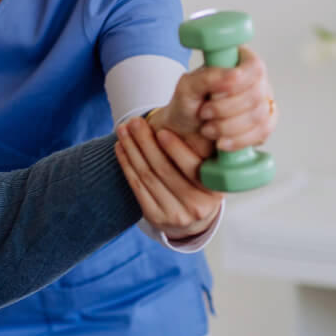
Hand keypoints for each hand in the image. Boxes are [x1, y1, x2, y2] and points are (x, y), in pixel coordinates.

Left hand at [115, 117, 222, 239]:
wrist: (194, 218)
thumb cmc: (202, 182)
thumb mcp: (211, 169)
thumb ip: (201, 150)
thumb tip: (187, 117)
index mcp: (215, 190)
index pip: (193, 168)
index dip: (175, 149)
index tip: (161, 130)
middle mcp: (196, 206)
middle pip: (164, 170)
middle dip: (145, 142)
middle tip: (134, 121)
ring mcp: (175, 215)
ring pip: (147, 176)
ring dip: (132, 149)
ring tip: (123, 130)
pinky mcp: (155, 218)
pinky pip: (136, 187)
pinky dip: (126, 164)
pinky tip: (120, 148)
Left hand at [149, 45, 277, 153]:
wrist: (185, 132)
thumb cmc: (187, 104)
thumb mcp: (188, 86)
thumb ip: (208, 76)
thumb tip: (235, 74)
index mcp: (239, 61)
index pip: (254, 67)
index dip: (237, 84)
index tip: (212, 95)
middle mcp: (256, 80)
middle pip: (256, 95)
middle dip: (225, 110)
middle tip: (204, 113)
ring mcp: (263, 101)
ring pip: (259, 116)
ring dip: (228, 127)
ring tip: (207, 129)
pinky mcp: (264, 124)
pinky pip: (262, 133)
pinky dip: (238, 140)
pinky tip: (221, 142)